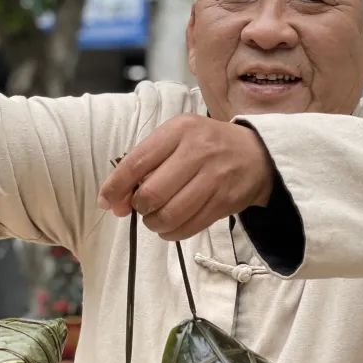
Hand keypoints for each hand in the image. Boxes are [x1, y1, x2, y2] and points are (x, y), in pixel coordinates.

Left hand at [97, 114, 274, 239]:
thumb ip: (145, 163)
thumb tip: (114, 200)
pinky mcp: (225, 201)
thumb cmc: (206, 145)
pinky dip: (173, 232)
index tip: (106, 202)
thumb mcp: (177, 138)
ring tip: (155, 218)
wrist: (256, 154)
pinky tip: (171, 225)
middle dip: (139, 207)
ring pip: (170, 214)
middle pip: (152, 193)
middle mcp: (197, 151)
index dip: (116, 186)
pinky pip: (189, 227)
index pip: (137, 162)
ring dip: (155, 223)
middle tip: (141, 207)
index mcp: (179, 130)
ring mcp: (214, 177)